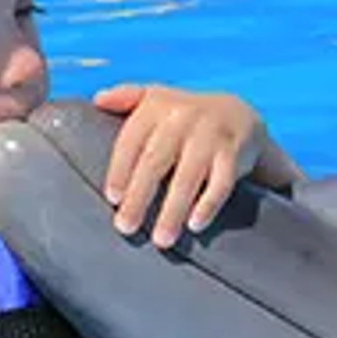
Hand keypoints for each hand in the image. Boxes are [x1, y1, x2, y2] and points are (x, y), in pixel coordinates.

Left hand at [88, 83, 303, 248]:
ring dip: (173, 211)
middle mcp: (183, 117)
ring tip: (161, 240)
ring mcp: (210, 135)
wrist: (238, 115)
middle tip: (126, 227)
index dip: (120, 170)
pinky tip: (194, 225)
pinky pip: (221, 183)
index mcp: (157, 106)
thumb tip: (98, 100)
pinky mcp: (233, 153)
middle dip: (139, 197)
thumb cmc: (184, 115)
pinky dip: (208, 205)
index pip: (132, 140)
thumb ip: (127, 97)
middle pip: (155, 161)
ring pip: (187, 177)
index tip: (112, 198)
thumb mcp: (156, 98)